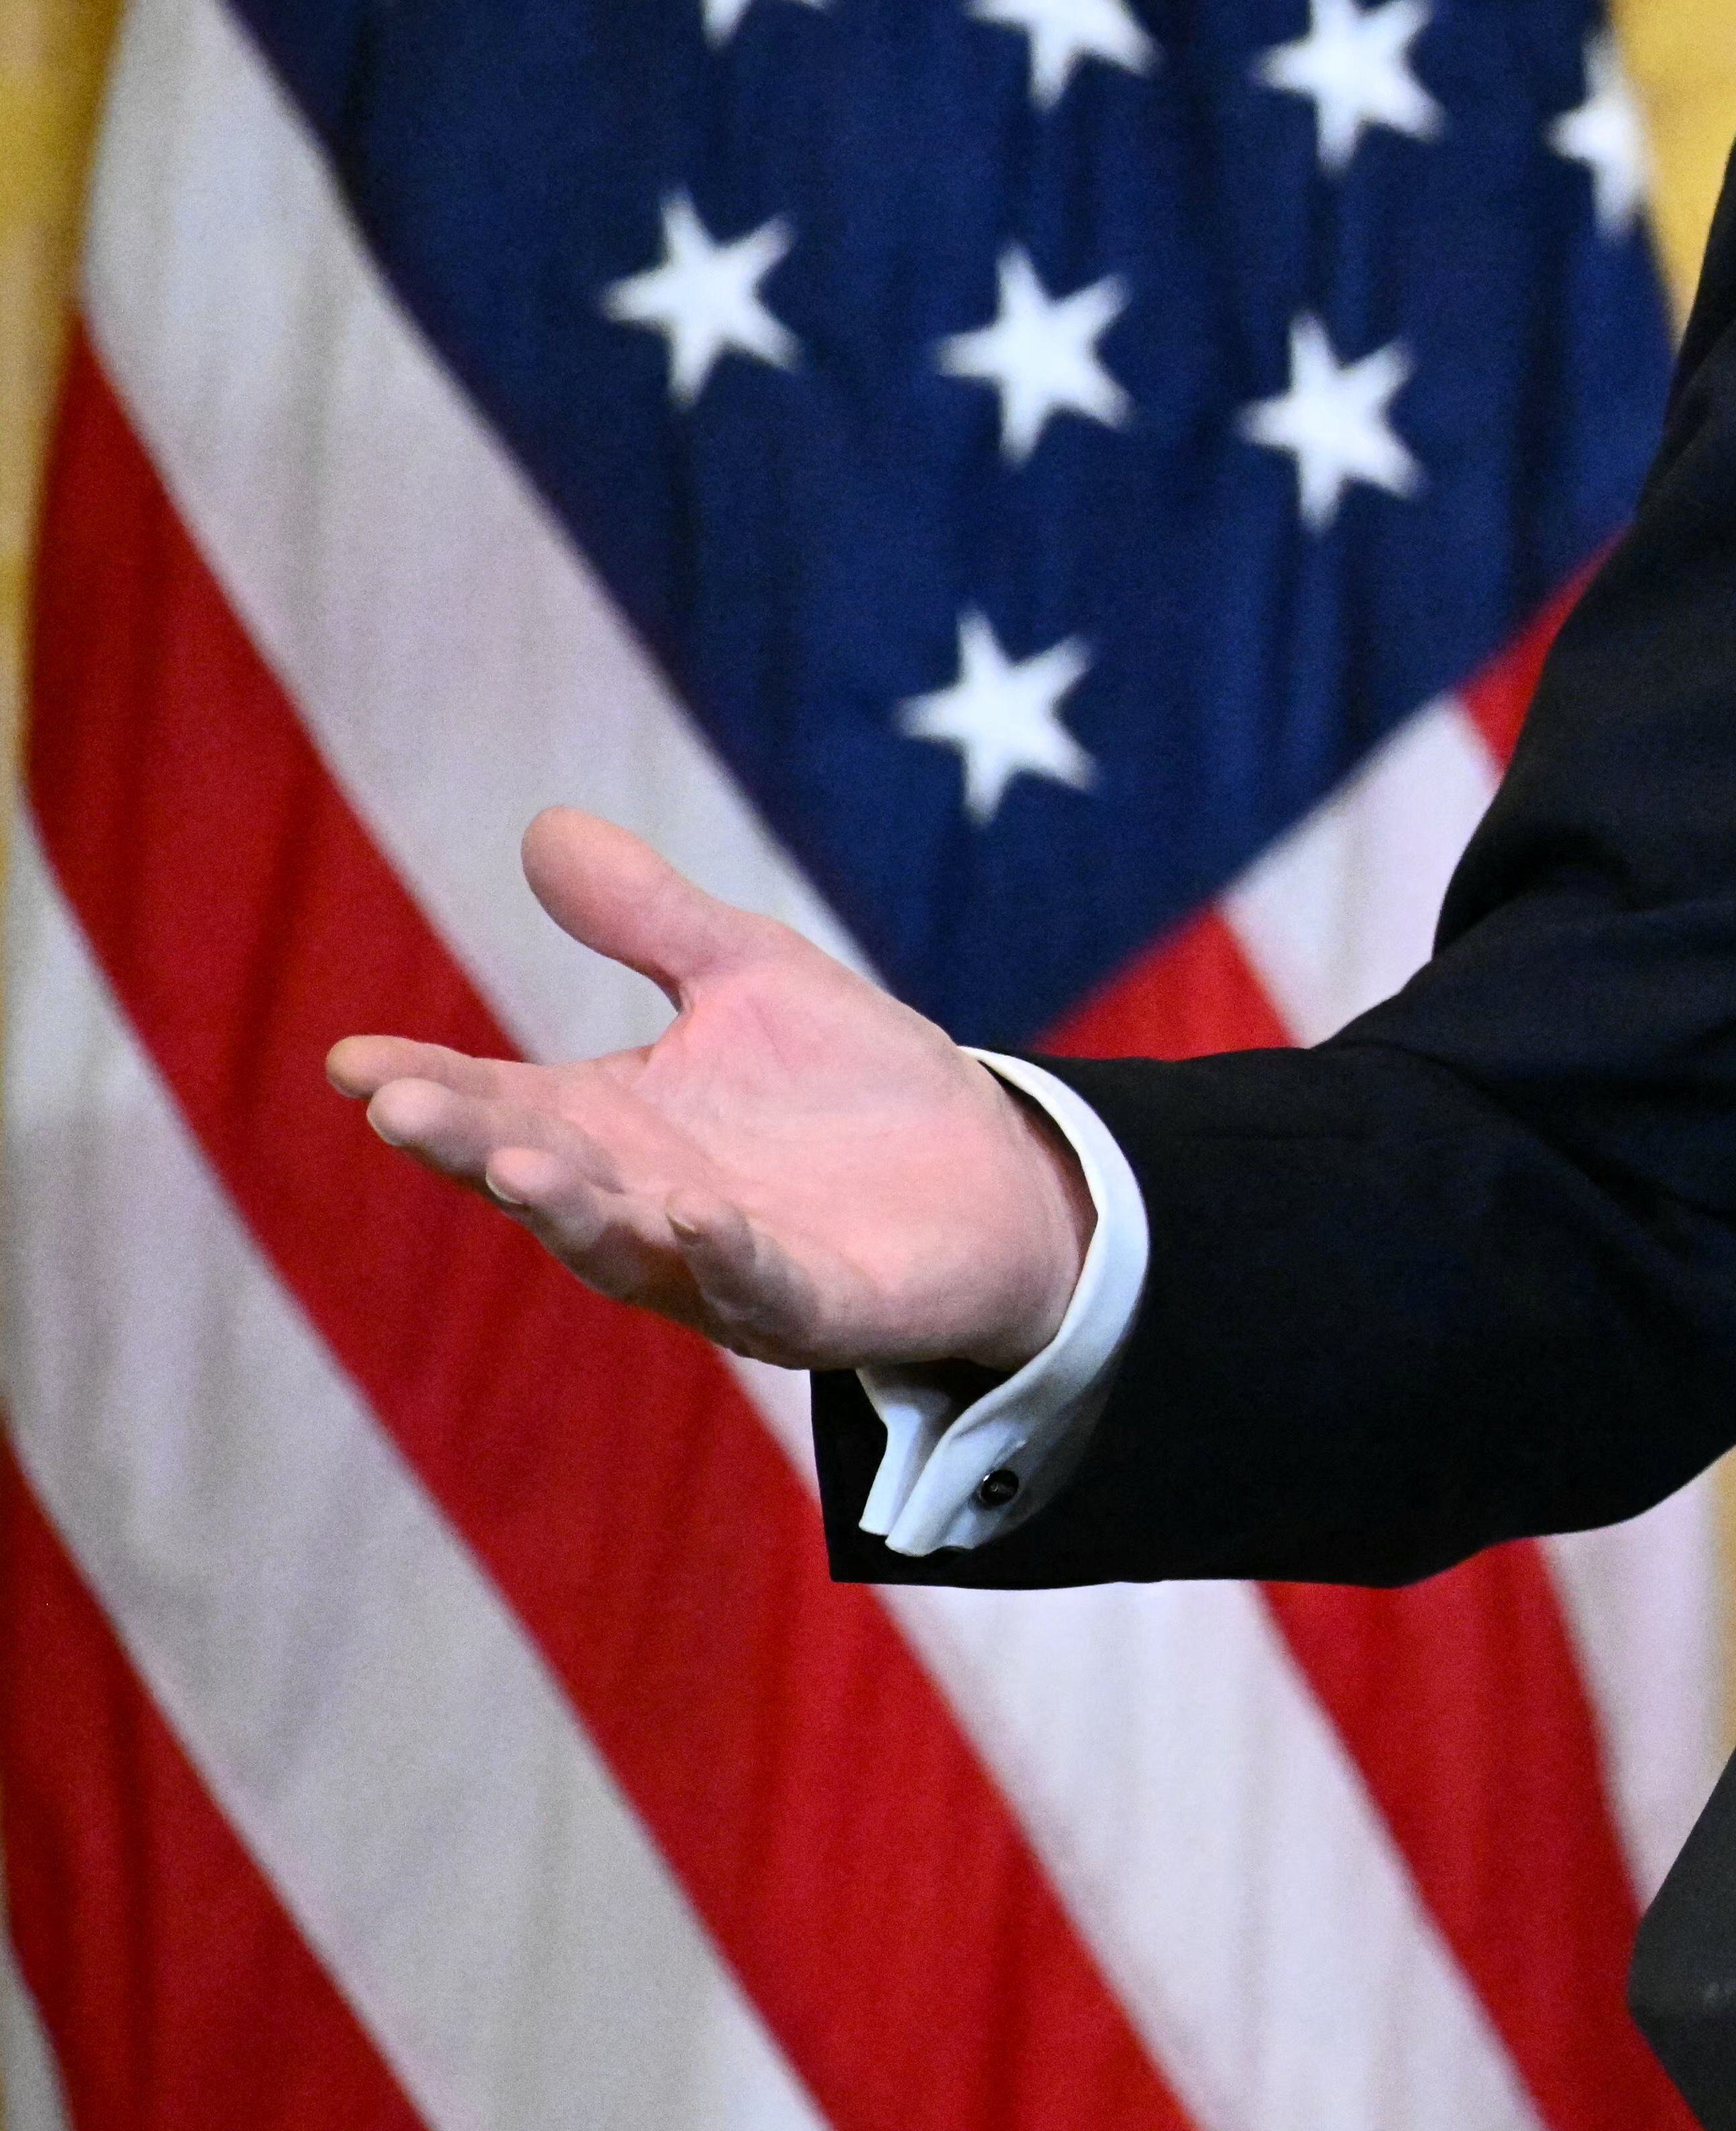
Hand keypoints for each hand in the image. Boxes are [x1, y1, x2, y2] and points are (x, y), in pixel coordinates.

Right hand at [332, 808, 1089, 1373]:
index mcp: (611, 1125)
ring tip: (511, 1162)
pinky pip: (757, 1284)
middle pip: (536, 1172)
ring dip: (566, 1208)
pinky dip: (721, 1253)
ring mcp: (719, 1264)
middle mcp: (643, 1201)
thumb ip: (651, 918)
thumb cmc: (850, 1084)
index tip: (347, 1057)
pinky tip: (694, 1213)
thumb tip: (546, 825)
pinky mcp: (814, 1304)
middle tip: (398, 1105)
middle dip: (468, 1143)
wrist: (993, 1178)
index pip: (496, 1100)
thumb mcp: (752, 975)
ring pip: (620, 1243)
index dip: (421, 1081)